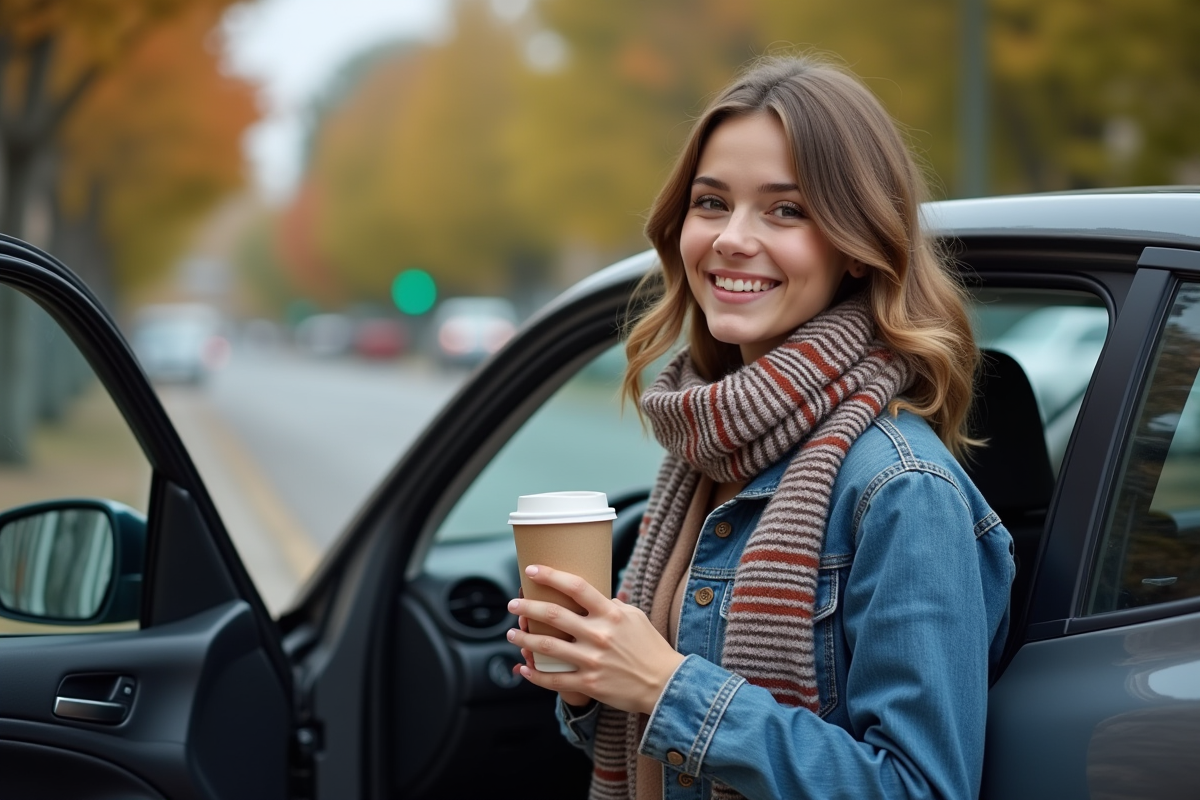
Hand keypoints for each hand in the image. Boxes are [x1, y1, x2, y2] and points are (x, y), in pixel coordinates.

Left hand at [506, 564, 684, 715]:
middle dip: (528, 608)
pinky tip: (524, 669)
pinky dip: (535, 675)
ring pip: (547, 647)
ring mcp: (592, 660)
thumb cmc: (650, 647)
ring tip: (510, 633)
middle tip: (513, 605)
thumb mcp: (635, 618)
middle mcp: (598, 635)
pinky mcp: (589, 683)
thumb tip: (595, 597)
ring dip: (524, 639)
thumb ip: (612, 606)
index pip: (577, 587)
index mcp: (610, 614)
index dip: (552, 576)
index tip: (532, 570)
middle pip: (554, 615)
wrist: (665, 684)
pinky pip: (554, 679)